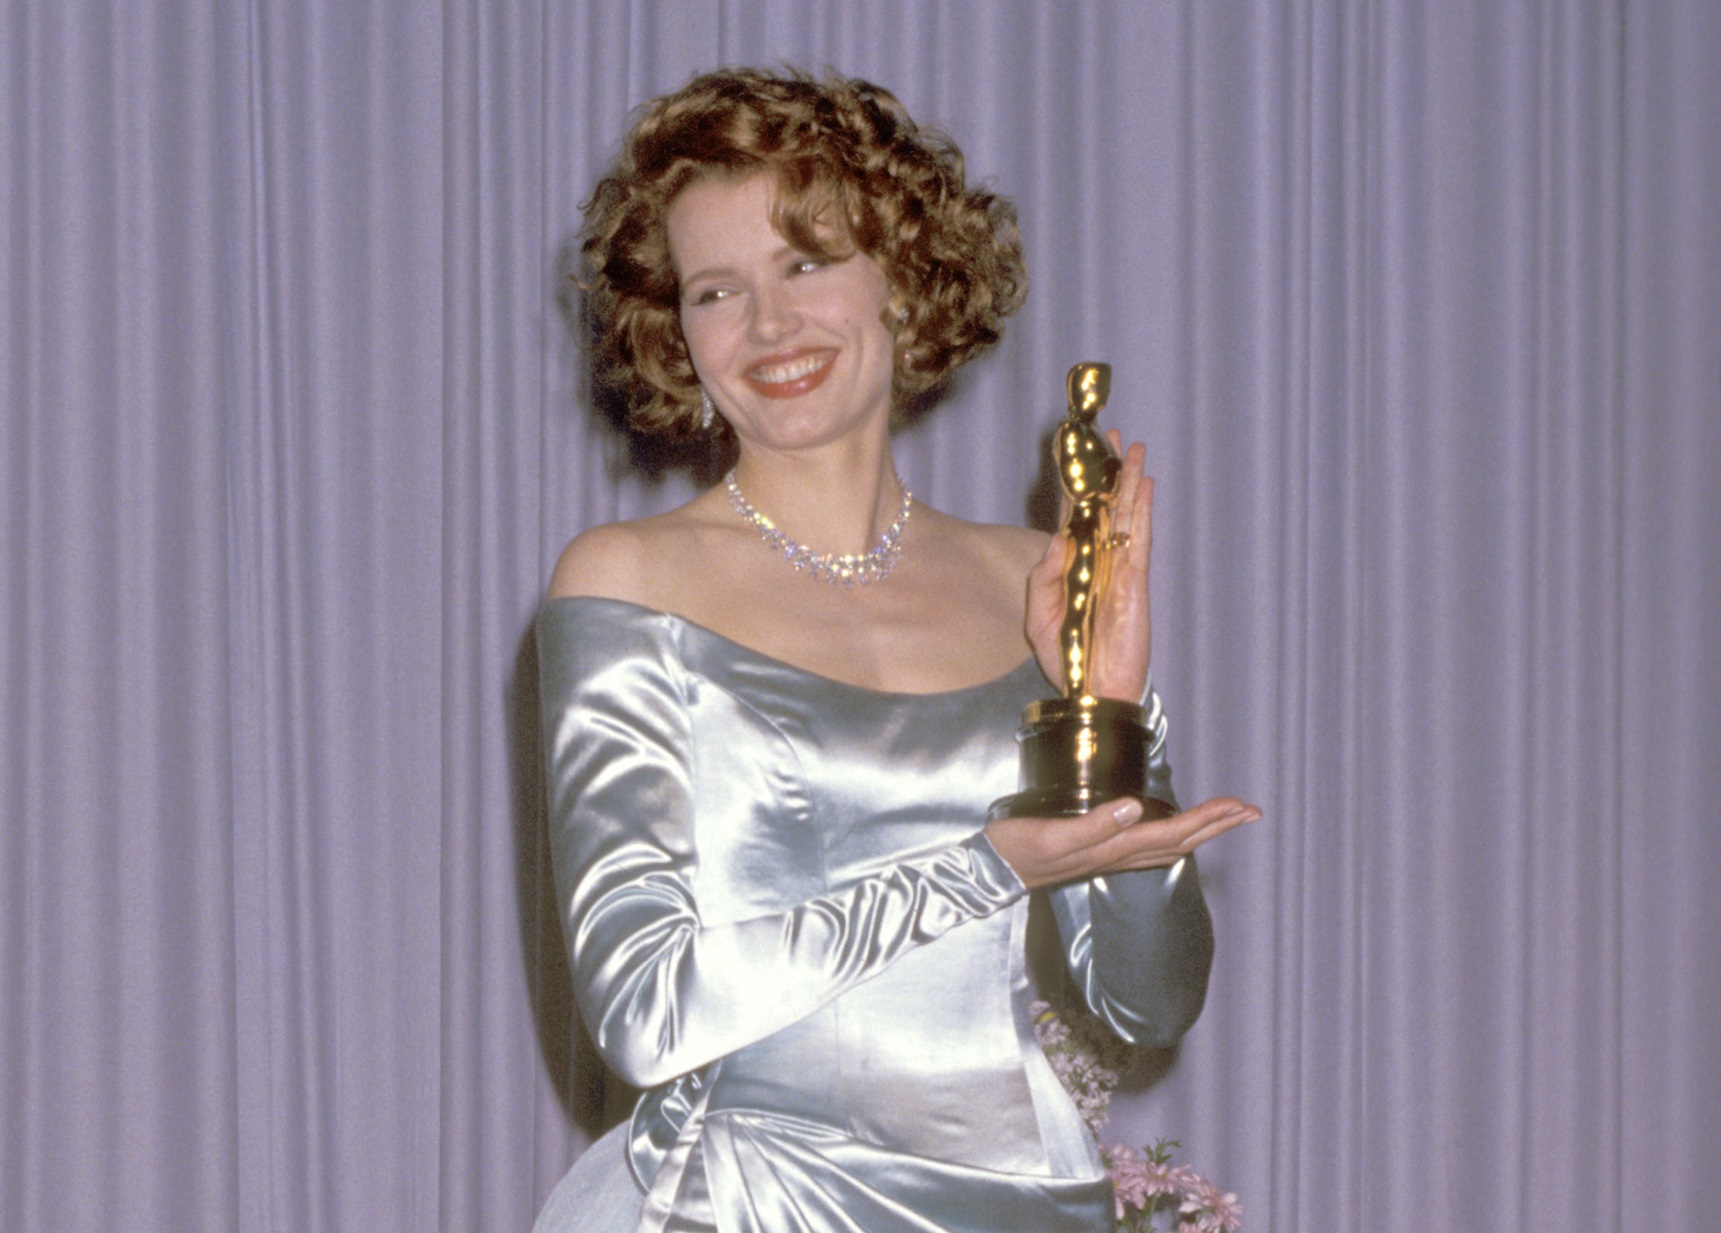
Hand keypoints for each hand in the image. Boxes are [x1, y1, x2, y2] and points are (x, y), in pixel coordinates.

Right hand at [985, 795, 1260, 890]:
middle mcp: (1120, 854)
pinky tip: (1176, 826)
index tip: (1239, 805)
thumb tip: (1137, 808)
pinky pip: (1151, 846)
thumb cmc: (1018, 849)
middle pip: (1182, 841)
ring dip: (1203, 830)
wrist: (994, 869)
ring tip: (1227, 816)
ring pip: (1170, 845)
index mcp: (1114, 847)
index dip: (1209, 819)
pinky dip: (1175, 833)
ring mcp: (1111, 856)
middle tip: (1251, 811)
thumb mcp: (1051, 835)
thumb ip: (1093, 824)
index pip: (1174, 832)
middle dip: (1218, 825)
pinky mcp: (1101, 852)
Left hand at [1026, 435, 1152, 700]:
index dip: (1071, 485)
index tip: (1071, 451)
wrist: (1092, 692)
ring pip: (1125, 515)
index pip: (1071, 516)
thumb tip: (1056, 538)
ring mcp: (1118, 569)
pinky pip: (1140, 539)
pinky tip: (1145, 486)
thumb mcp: (1039, 617)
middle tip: (1108, 434)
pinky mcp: (1135, 582)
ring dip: (1128, 481)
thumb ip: (1043, 576)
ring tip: (1133, 448)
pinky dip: (1142, 512)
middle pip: (1102, 506)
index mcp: (1070, 566)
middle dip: (1104, 471)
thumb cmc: (1066, 659)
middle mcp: (1096, 561)